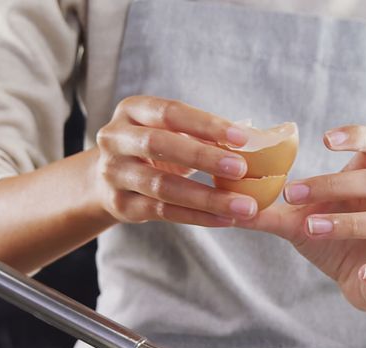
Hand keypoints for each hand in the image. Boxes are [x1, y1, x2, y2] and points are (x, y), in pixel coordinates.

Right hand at [92, 96, 258, 225]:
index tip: (242, 137)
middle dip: (203, 157)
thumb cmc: (155, 149)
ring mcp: (114, 173)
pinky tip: (225, 219)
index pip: (170, 112)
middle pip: (158, 144)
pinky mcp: (120, 204)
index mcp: (132, 110)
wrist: (109, 179)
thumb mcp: (171, 132)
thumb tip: (257, 139)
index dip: (206, 124)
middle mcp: (115, 138)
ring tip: (244, 206)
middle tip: (242, 170)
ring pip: (162, 186)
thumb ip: (204, 133)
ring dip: (207, 197)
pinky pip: (163, 212)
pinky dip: (198, 217)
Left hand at [244, 126, 365, 311]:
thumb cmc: (335, 241)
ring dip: (349, 223)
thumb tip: (226, 203)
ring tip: (311, 228)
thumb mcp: (300, 224)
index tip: (324, 139)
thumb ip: (269, 213)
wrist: (365, 282)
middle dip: (332, 185)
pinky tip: (362, 274)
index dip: (357, 135)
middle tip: (291, 195)